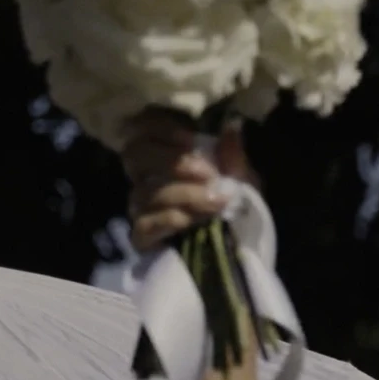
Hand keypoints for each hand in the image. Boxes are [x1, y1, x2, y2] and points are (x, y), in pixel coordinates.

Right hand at [122, 112, 254, 252]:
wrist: (239, 253)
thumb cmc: (236, 208)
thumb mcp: (242, 180)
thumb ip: (234, 156)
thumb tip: (232, 125)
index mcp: (167, 156)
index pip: (143, 128)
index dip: (161, 128)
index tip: (192, 138)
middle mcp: (146, 177)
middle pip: (136, 155)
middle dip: (174, 161)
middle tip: (207, 174)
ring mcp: (140, 207)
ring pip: (146, 191)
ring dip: (185, 194)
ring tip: (216, 202)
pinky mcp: (141, 236)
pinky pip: (145, 223)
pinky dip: (170, 219)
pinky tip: (192, 221)